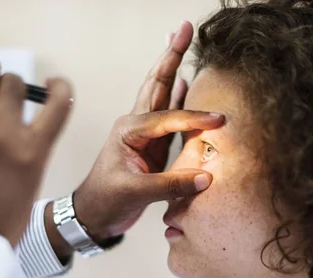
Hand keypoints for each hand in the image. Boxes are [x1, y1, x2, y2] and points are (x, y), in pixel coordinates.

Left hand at [73, 21, 223, 239]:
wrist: (94, 214)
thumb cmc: (106, 200)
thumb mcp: (135, 193)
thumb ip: (170, 185)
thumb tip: (205, 178)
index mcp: (129, 131)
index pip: (167, 118)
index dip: (194, 117)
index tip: (218, 120)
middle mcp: (136, 126)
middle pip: (157, 84)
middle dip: (171, 55)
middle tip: (184, 28)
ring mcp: (145, 134)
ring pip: (161, 94)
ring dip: (172, 68)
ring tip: (182, 43)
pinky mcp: (152, 146)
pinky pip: (169, 117)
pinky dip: (178, 98)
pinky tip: (185, 83)